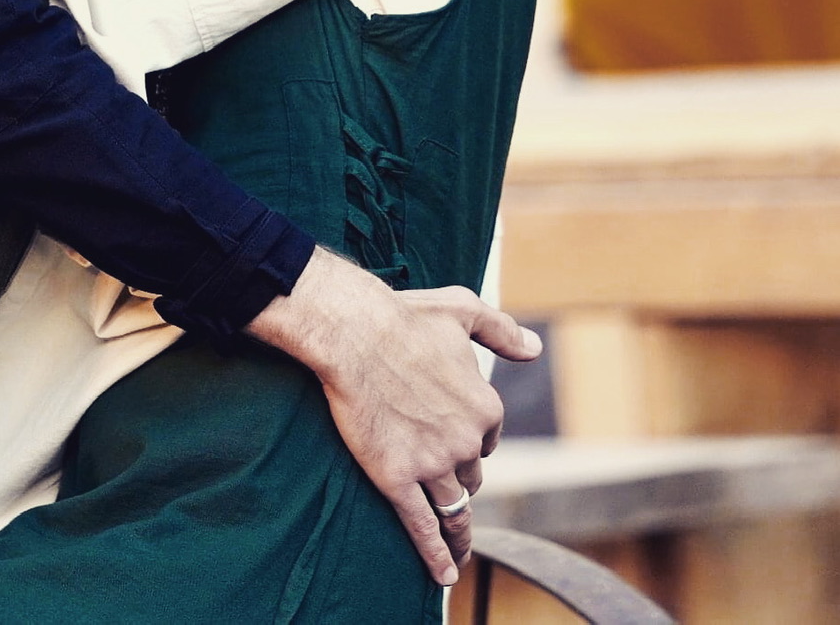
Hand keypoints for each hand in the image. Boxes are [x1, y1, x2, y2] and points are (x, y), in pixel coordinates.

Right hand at [248, 248, 541, 586]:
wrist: (351, 331)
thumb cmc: (403, 315)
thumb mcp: (462, 310)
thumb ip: (501, 331)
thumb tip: (534, 348)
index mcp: (485, 407)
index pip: (487, 438)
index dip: (470, 438)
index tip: (452, 436)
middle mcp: (466, 441)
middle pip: (470, 473)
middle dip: (458, 474)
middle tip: (439, 475)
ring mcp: (432, 463)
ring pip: (453, 506)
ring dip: (458, 527)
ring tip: (459, 546)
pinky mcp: (397, 478)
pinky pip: (422, 526)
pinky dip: (436, 554)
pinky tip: (444, 575)